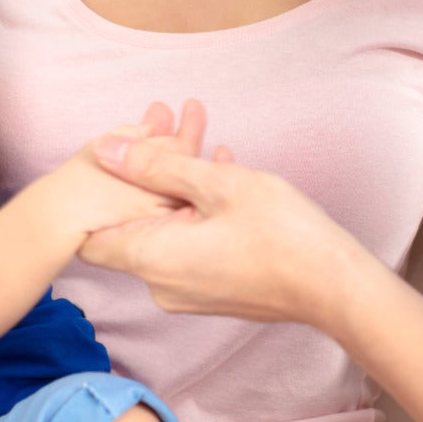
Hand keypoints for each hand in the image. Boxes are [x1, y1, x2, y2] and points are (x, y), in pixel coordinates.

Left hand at [78, 103, 366, 325]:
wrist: (333, 286)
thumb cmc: (281, 234)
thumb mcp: (218, 184)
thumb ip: (156, 166)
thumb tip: (105, 150)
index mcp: (152, 259)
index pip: (89, 237)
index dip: (99, 195)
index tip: (122, 159)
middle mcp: (160, 285)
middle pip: (132, 226)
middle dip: (148, 177)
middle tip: (170, 127)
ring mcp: (186, 293)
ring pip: (165, 231)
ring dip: (179, 188)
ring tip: (205, 139)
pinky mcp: (211, 292)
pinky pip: (188, 246)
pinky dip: (197, 212)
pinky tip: (224, 175)